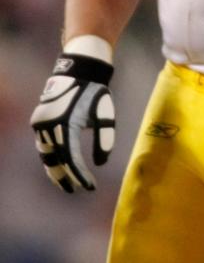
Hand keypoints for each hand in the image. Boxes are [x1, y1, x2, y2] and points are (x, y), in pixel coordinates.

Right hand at [30, 36, 114, 191]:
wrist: (78, 71)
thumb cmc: (95, 92)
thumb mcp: (105, 114)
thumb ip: (104, 138)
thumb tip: (101, 162)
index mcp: (66, 124)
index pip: (72, 158)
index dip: (79, 174)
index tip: (89, 186)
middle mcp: (49, 126)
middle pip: (56, 160)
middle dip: (65, 177)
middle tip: (74, 191)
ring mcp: (41, 124)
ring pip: (45, 155)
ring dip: (54, 170)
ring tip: (64, 184)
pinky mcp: (39, 122)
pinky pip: (43, 145)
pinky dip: (50, 158)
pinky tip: (57, 167)